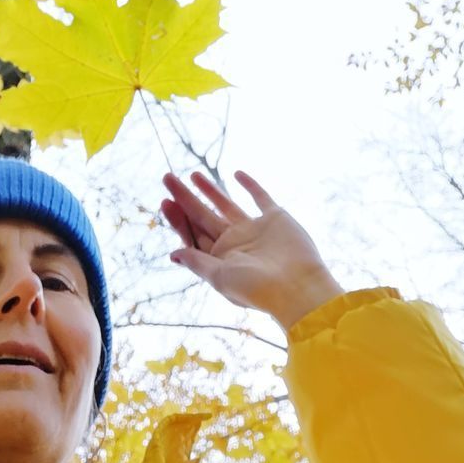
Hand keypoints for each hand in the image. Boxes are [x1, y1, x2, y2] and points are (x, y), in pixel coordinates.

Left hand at [160, 169, 344, 330]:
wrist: (299, 287)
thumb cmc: (258, 289)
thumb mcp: (220, 276)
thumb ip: (197, 261)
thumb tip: (172, 253)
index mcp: (220, 258)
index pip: (193, 234)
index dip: (177, 218)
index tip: (165, 201)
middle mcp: (235, 243)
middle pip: (203, 216)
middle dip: (185, 198)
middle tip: (167, 178)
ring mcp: (255, 230)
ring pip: (226, 205)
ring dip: (210, 190)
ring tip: (193, 175)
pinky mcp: (276, 219)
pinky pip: (260, 198)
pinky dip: (250, 185)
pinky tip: (236, 174)